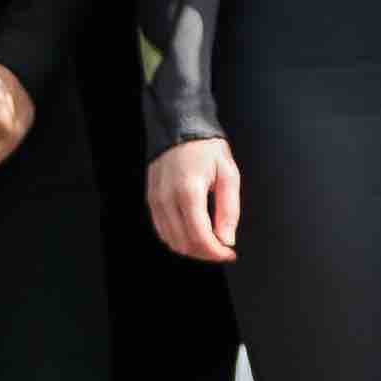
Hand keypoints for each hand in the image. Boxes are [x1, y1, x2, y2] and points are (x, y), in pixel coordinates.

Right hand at [146, 136, 243, 267]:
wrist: (179, 127)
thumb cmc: (206, 148)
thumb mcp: (228, 174)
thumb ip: (229, 210)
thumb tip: (227, 240)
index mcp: (189, 191)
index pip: (200, 237)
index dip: (216, 252)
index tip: (230, 253)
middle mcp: (167, 199)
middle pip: (185, 243)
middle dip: (206, 252)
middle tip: (223, 247)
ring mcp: (155, 201)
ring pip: (172, 241)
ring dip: (193, 248)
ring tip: (210, 241)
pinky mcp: (151, 200)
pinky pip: (162, 231)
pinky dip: (179, 238)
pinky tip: (193, 232)